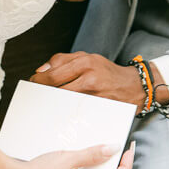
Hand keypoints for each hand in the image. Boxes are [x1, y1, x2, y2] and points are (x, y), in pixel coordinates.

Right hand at [11, 142, 134, 168]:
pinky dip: (90, 167)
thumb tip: (114, 149)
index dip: (127, 164)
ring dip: (102, 164)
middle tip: (118, 145)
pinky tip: (84, 155)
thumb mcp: (69, 158)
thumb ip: (92, 154)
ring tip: (101, 147)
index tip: (129, 149)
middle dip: (116, 162)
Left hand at [30, 52, 145, 107]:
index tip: (33, 83)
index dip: (39, 80)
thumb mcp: (88, 58)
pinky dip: (66, 109)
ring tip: (47, 103)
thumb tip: (41, 70)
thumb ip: (64, 60)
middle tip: (37, 95)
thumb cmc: (107, 72)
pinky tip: (62, 110)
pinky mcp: (98, 107)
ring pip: (64, 99)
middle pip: (56, 87)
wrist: (134, 86)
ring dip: (52, 102)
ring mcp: (94, 93)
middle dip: (42, 92)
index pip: (54, 72)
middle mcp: (89, 76)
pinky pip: (76, 109)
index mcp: (85, 61)